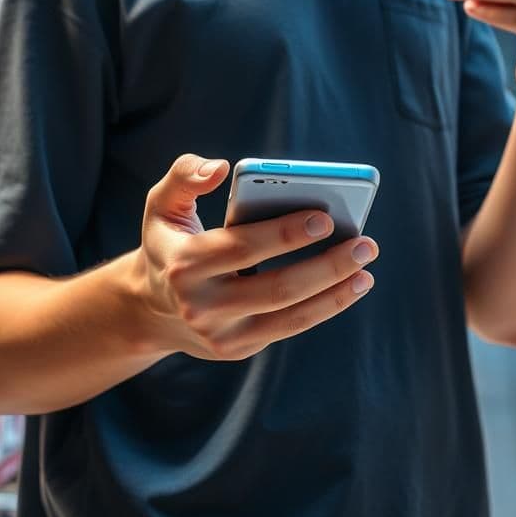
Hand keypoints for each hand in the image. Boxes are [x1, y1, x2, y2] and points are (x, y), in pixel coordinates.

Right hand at [135, 154, 378, 361]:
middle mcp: (202, 305)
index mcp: (184, 263)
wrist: (149, 309)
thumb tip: (219, 167)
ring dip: (335, 292)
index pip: (244, 248)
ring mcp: (221, 334)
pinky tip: (352, 286)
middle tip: (364, 243)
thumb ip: (184, 176)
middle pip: (277, 288)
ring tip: (366, 268)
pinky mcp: (238, 349)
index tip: (325, 217)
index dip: (286, 234)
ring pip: (290, 316)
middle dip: (326, 265)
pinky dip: (325, 308)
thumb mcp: (161, 205)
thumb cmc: (168, 243)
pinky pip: (289, 328)